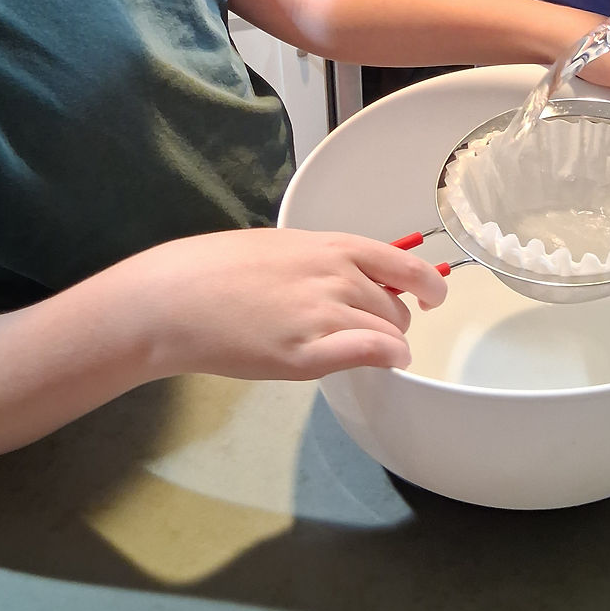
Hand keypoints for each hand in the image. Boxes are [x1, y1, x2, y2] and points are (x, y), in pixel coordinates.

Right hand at [126, 227, 447, 382]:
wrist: (176, 296)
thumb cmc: (220, 269)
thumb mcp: (285, 248)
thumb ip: (326, 262)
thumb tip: (355, 278)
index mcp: (333, 246)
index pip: (405, 263)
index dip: (428, 284)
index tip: (433, 297)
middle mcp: (338, 276)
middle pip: (397, 308)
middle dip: (391, 322)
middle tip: (364, 330)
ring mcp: (325, 314)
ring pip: (387, 333)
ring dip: (383, 344)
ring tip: (354, 348)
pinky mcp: (308, 354)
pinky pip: (372, 352)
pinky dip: (386, 358)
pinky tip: (383, 364)